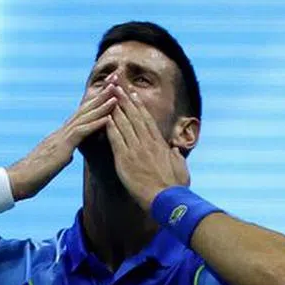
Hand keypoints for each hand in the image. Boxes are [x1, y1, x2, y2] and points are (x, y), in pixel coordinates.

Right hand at [5, 84, 117, 200]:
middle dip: (102, 93)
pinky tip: (108, 118)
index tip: (111, 88)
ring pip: (85, 117)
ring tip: (117, 91)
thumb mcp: (54, 162)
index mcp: (62, 135)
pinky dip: (95, 124)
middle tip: (117, 77)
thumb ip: (62, 154)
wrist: (19, 181)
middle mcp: (62, 132)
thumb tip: (68, 153)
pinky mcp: (62, 148)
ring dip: (102, 104)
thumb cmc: (35, 175)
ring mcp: (61, 138)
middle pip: (85, 109)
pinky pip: (80, 133)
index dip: (97, 100)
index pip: (82, 114)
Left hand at [104, 85, 189, 210]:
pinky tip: (104, 117)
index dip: (138, 106)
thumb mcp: (181, 168)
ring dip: (116, 108)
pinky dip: (110, 127)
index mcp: (160, 144)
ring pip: (124, 124)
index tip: (132, 94)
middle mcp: (147, 143)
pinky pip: (116, 140)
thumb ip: (176, 156)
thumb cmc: (175, 187)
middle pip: (134, 116)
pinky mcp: (125, 160)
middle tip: (117, 85)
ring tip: (109, 94)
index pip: (147, 120)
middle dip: (125, 99)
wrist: (167, 199)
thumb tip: (175, 149)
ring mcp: (136, 150)